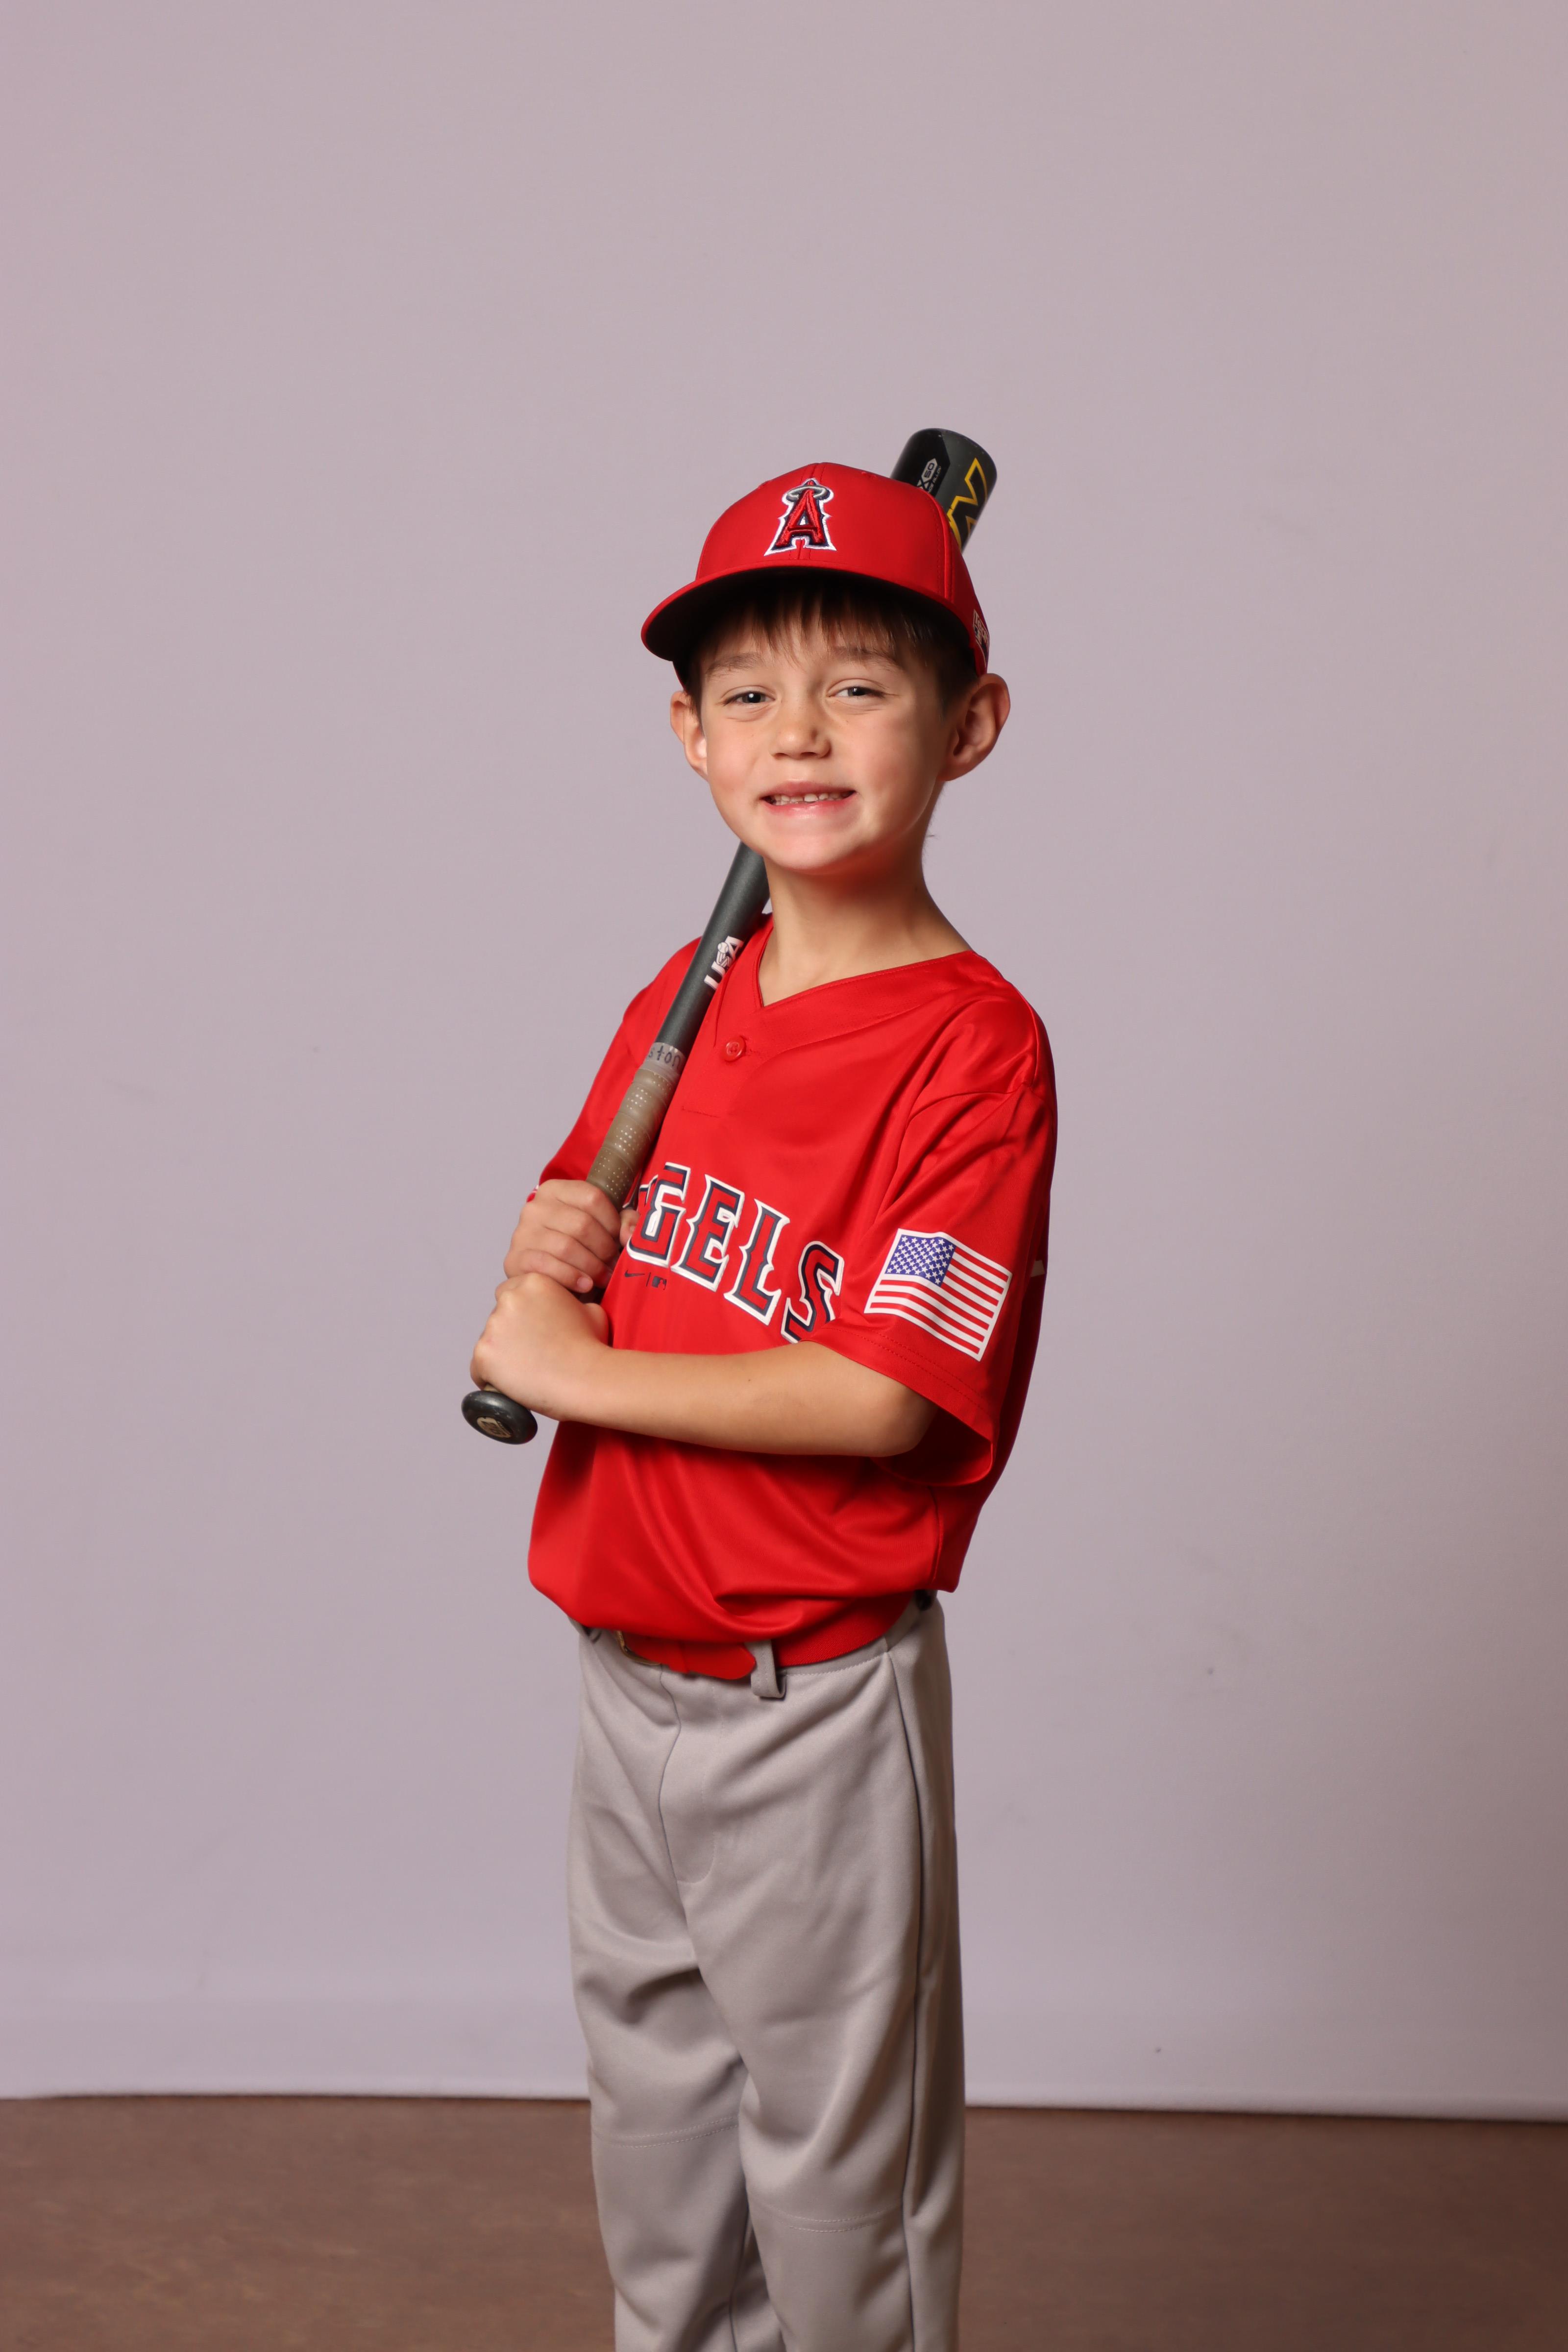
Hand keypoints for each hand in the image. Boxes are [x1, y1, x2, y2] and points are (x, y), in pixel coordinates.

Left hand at [470, 1271, 610, 1421]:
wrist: (586, 1378)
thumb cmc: (592, 1347)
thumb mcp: (591, 1311)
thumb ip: (573, 1304)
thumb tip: (571, 1310)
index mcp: (534, 1283)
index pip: (512, 1293)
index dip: (522, 1314)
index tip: (531, 1331)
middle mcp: (509, 1299)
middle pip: (498, 1317)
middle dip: (510, 1333)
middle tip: (530, 1353)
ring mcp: (493, 1326)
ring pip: (488, 1342)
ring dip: (502, 1355)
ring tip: (525, 1372)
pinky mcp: (484, 1354)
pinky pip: (478, 1368)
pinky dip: (490, 1378)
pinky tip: (508, 1384)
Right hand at [503, 1178, 623, 1294]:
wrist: (543, 1274)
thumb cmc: (577, 1247)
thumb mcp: (602, 1226)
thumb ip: (624, 1221)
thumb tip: (629, 1233)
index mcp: (556, 1190)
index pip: (592, 1197)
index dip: (613, 1222)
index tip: (619, 1240)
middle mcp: (535, 1207)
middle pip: (582, 1224)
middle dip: (604, 1249)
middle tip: (613, 1265)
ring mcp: (523, 1232)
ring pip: (566, 1247)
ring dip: (592, 1266)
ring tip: (603, 1278)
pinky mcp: (516, 1258)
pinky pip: (547, 1266)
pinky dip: (571, 1277)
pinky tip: (585, 1285)